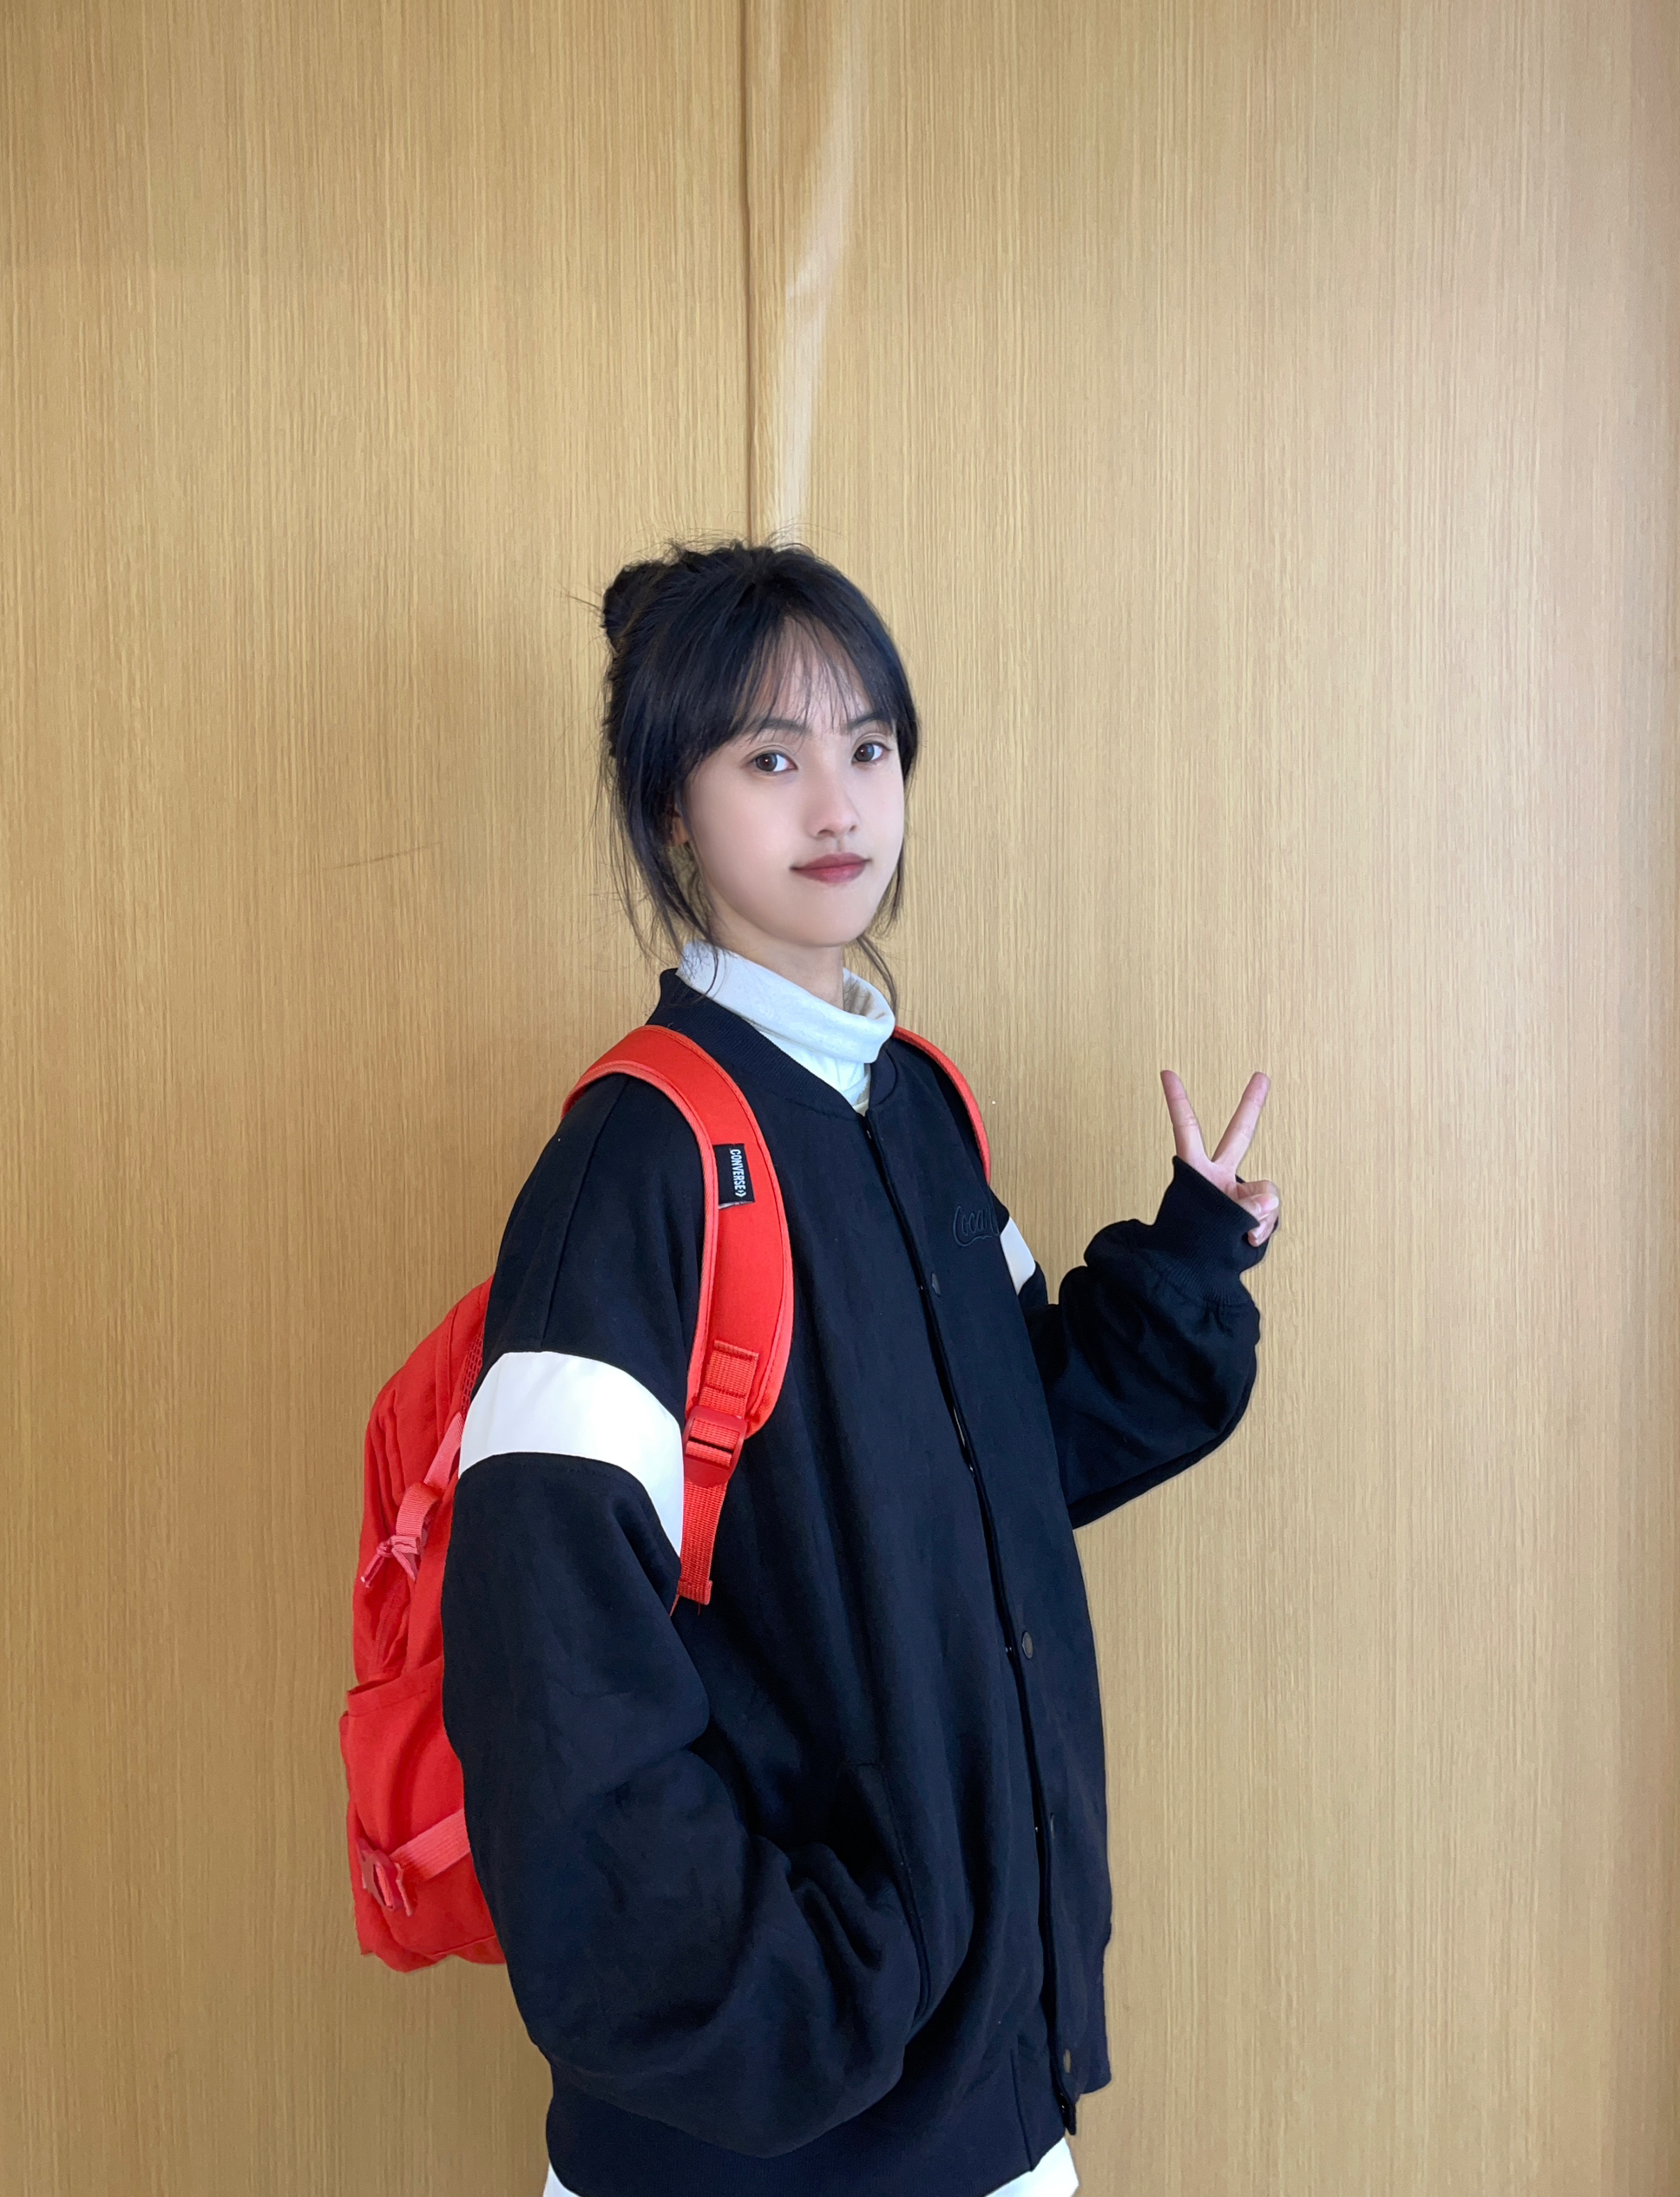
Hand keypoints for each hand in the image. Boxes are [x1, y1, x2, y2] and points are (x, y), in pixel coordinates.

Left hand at [1159, 1069, 1279, 1247]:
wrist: (1195, 1274)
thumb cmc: (1193, 1244)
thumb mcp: (1214, 1220)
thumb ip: (1247, 1206)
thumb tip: (1270, 1200)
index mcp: (1197, 1171)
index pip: (1187, 1129)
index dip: (1177, 1101)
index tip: (1166, 1072)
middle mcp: (1219, 1177)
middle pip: (1239, 1135)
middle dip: (1251, 1106)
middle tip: (1261, 1077)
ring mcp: (1238, 1193)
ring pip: (1266, 1191)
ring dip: (1258, 1213)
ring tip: (1240, 1231)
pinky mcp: (1255, 1212)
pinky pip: (1270, 1215)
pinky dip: (1262, 1229)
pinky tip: (1248, 1238)